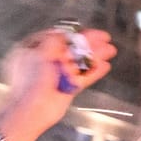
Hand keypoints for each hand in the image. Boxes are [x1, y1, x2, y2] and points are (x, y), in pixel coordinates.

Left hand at [2, 26, 117, 114]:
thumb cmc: (30, 81)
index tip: (85, 30)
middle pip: (70, 49)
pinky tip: (104, 66)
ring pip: (79, 63)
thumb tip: (63, 34)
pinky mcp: (67, 89)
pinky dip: (94, 71)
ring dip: (95, 55)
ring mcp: (57, 76)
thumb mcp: (39, 52)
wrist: (32, 110)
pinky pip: (83, 77)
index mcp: (32, 51)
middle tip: (104, 38)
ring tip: (110, 50)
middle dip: (88, 43)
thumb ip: (53, 40)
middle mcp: (44, 63)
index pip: (54, 37)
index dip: (72, 33)